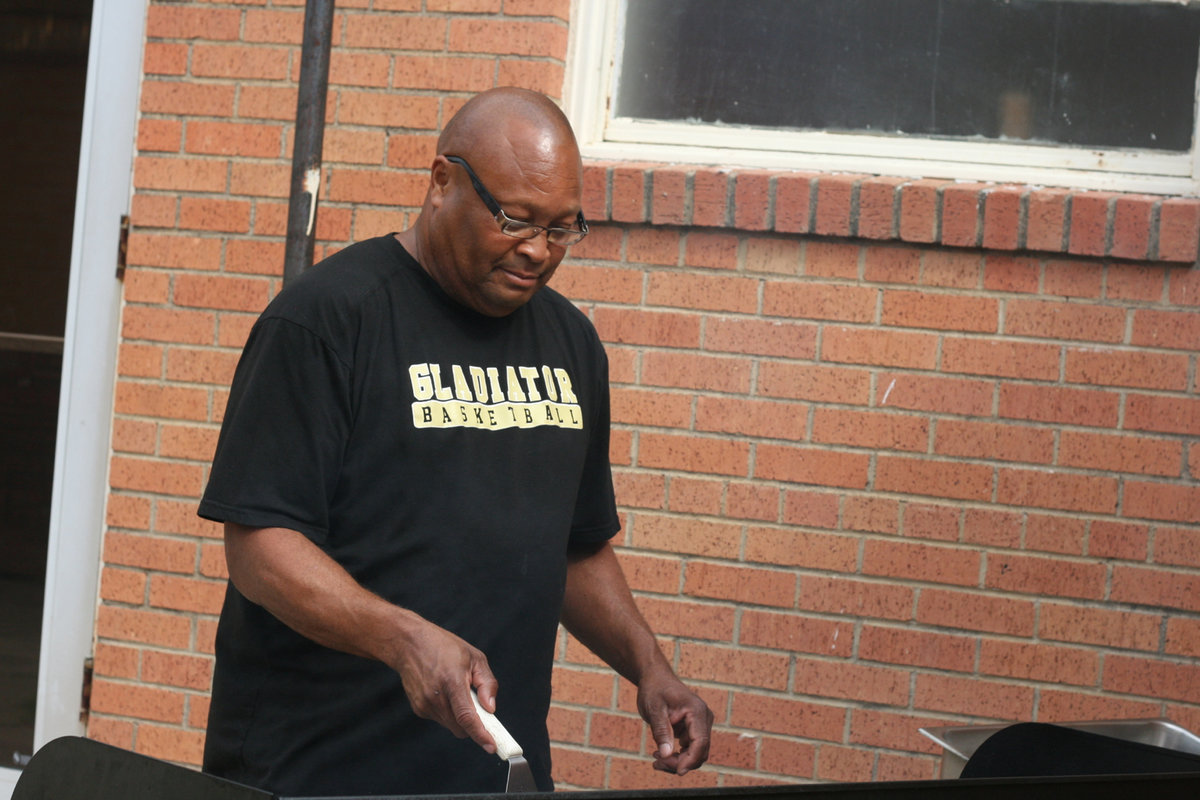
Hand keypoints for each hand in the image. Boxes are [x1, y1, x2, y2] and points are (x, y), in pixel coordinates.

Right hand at [382, 613, 500, 753]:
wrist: (409, 643)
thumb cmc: (443, 646)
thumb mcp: (474, 657)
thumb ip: (487, 683)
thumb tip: (491, 708)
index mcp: (452, 681)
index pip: (467, 717)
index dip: (480, 734)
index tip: (491, 746)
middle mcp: (436, 696)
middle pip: (460, 727)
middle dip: (473, 725)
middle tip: (479, 708)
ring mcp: (425, 704)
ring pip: (451, 725)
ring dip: (460, 717)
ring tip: (457, 691)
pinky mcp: (418, 708)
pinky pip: (440, 719)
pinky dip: (448, 712)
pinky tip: (444, 692)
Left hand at [636, 669, 712, 775]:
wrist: (655, 678)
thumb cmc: (654, 689)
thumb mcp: (654, 708)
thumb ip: (661, 730)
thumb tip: (665, 754)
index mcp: (697, 711)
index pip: (700, 741)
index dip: (690, 760)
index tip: (677, 771)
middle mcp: (703, 718)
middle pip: (699, 751)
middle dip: (680, 763)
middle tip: (656, 763)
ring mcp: (700, 724)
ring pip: (695, 754)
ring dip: (678, 762)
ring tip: (656, 760)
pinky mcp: (693, 730)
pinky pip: (690, 749)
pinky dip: (677, 756)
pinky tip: (660, 754)